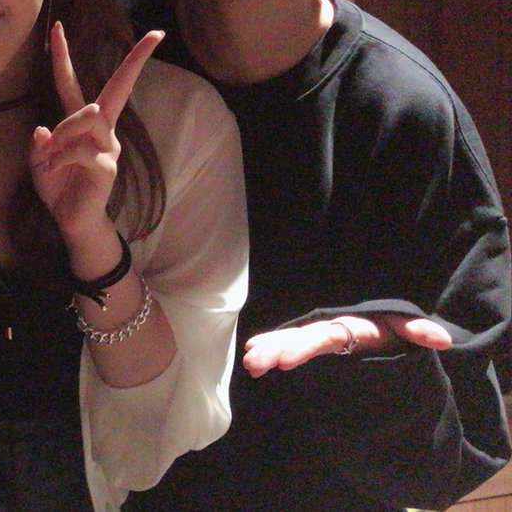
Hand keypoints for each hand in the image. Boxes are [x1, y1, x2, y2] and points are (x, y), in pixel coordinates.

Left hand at [30, 22, 162, 249]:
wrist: (71, 220)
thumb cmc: (58, 187)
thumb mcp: (39, 162)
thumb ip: (39, 145)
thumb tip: (43, 128)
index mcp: (82, 123)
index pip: (71, 83)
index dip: (63, 55)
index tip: (56, 26)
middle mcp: (102, 129)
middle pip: (116, 88)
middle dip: (136, 61)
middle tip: (154, 35)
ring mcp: (109, 145)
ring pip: (89, 116)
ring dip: (65, 132)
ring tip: (51, 154)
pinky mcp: (108, 165)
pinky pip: (82, 149)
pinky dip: (61, 157)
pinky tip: (54, 168)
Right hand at [242, 314, 451, 377]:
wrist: (385, 324)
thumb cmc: (393, 326)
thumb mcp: (407, 326)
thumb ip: (418, 330)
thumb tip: (442, 340)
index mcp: (349, 325)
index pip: (323, 337)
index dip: (302, 349)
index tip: (282, 362)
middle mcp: (329, 328)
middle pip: (300, 338)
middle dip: (276, 350)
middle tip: (253, 364)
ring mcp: (320, 335)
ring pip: (291, 339)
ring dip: (269, 348)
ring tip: (248, 363)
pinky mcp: (314, 343)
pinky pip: (290, 341)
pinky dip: (272, 343)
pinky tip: (251, 350)